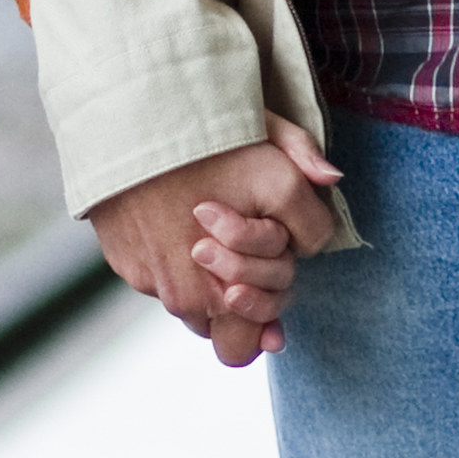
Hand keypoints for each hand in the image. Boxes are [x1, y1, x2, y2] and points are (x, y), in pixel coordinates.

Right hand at [89, 122, 348, 368]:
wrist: (126, 119)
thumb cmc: (204, 126)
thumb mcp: (270, 132)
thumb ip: (306, 162)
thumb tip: (332, 180)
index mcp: (256, 262)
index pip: (275, 311)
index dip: (279, 278)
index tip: (274, 253)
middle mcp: (213, 287)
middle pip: (233, 338)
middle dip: (241, 302)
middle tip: (234, 256)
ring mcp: (166, 284)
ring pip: (194, 313)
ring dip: (201, 287)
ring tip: (197, 232)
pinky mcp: (132, 270)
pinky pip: (157, 284)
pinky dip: (163, 262)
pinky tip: (163, 218)